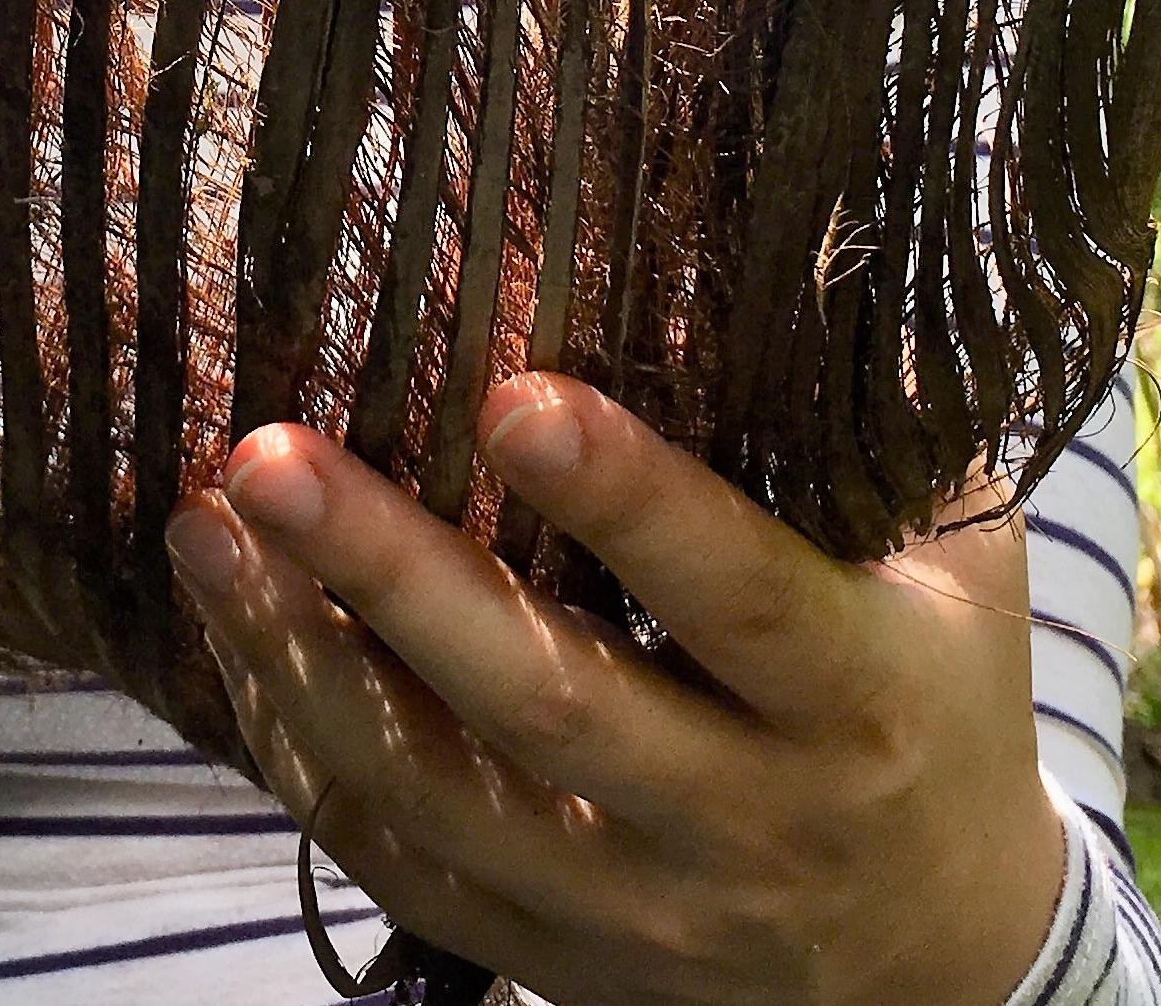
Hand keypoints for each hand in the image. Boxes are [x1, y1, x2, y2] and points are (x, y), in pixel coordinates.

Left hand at [172, 378, 1062, 1005]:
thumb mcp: (955, 562)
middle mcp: (747, 820)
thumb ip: (865, 427)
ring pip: (440, 798)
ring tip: (204, 526)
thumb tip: (764, 229)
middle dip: (394, 575)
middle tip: (268, 455)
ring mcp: (637, 907)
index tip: (508, 392)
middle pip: (548, 703)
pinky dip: (304, 747)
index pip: (738, 595)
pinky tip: (238, 632)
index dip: (629, 498)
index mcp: (858, 699)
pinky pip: (396, 858)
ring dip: (303, 660)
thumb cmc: (935, 693)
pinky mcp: (549, 954)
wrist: (936, 958)